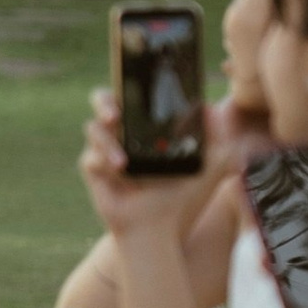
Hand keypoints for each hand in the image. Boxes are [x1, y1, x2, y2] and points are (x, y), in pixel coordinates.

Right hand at [77, 91, 232, 240]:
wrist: (161, 227)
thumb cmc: (184, 197)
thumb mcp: (211, 164)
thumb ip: (217, 134)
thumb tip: (210, 106)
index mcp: (148, 125)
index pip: (133, 94)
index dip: (129, 82)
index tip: (135, 80)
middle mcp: (124, 132)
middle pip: (102, 100)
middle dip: (104, 102)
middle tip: (116, 115)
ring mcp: (106, 150)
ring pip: (93, 129)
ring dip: (107, 144)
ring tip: (125, 165)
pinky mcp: (94, 169)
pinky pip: (90, 158)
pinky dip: (104, 165)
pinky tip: (120, 178)